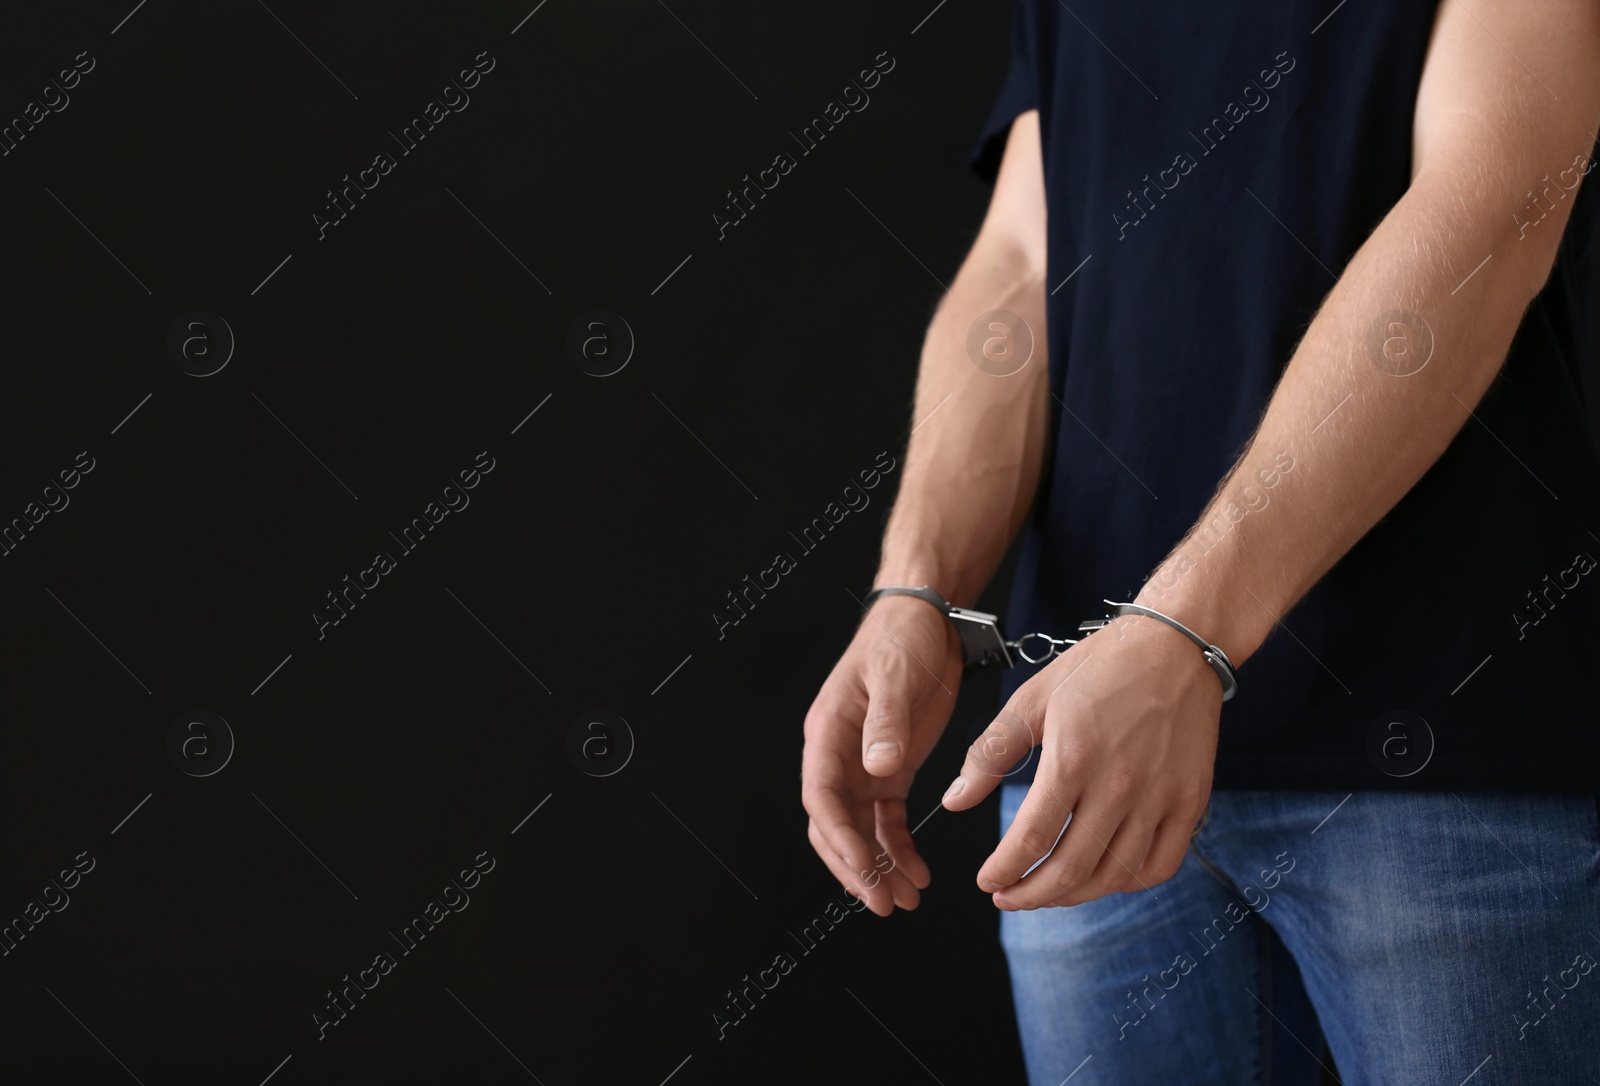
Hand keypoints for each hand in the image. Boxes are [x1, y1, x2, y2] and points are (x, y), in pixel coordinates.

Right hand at [800, 595, 963, 915]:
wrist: (928, 619)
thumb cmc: (902, 639)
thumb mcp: (895, 676)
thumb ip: (886, 722)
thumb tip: (876, 767)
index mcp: (829, 732)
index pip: (822, 798)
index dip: (840, 839)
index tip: (865, 870)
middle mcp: (839, 755)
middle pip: (835, 825)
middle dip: (857, 868)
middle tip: (884, 903)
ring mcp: (863, 765)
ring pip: (861, 831)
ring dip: (880, 866)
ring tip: (906, 899)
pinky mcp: (891, 768)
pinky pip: (887, 820)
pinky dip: (900, 848)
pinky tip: (918, 873)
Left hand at [941, 613, 1220, 909]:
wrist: (1174, 646)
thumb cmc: (1099, 667)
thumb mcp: (1032, 699)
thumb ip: (990, 753)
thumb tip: (954, 800)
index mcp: (1072, 758)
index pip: (1032, 837)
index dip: (1005, 869)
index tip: (987, 881)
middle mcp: (1119, 784)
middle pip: (1072, 868)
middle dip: (1033, 894)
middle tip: (1010, 898)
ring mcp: (1160, 796)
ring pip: (1115, 874)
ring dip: (1076, 895)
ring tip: (1049, 891)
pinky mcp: (1190, 800)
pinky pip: (1161, 864)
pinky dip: (1130, 883)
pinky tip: (1104, 877)